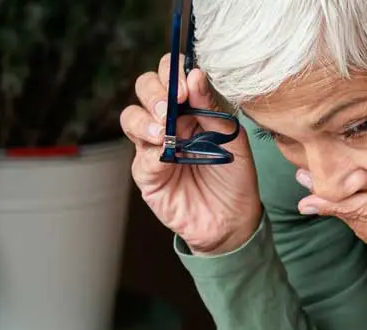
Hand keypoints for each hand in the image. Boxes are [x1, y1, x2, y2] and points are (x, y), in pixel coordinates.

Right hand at [120, 54, 261, 252]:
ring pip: (131, 116)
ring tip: (165, 133)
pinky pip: (140, 155)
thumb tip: (196, 74)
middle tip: (172, 106)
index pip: (171, 74)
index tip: (185, 86)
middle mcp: (168, 121)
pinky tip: (166, 154)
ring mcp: (154, 146)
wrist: (232, 220)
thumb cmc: (235, 176)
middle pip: (145, 88)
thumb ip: (212, 108)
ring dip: (146, 118)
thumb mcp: (233, 138)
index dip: (173, 72)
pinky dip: (151, 151)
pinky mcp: (147, 173)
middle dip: (156, 92)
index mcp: (190, 106)